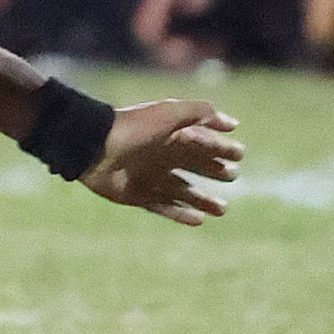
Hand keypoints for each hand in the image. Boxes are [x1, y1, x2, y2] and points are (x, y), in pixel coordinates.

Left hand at [79, 99, 243, 225]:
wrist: (92, 147)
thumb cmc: (132, 128)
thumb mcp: (169, 113)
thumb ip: (200, 113)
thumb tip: (233, 123)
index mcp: (167, 134)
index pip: (200, 141)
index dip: (220, 147)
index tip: (240, 155)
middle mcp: (160, 155)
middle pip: (193, 164)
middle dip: (214, 170)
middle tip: (233, 176)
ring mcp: (148, 176)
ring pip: (182, 190)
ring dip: (202, 199)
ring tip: (222, 209)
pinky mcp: (136, 195)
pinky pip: (163, 206)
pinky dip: (181, 213)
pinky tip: (199, 220)